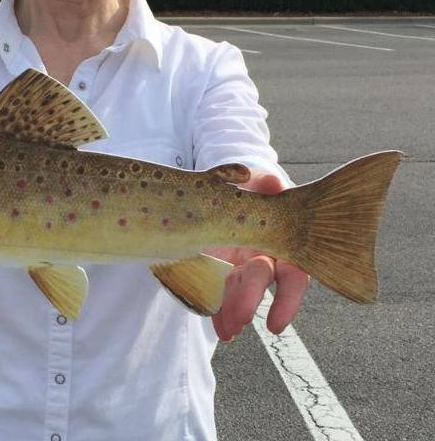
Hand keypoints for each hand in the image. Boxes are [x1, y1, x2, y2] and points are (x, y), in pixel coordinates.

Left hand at [210, 170, 308, 341]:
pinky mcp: (220, 267)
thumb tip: (273, 182)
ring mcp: (241, 262)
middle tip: (241, 317)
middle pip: (261, 280)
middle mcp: (264, 253)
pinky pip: (220, 291)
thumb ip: (261, 181)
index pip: (292, 272)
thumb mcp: (253, 180)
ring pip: (241, 290)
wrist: (219, 187)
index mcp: (278, 235)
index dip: (287, 300)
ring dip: (234, 310)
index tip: (276, 324)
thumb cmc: (247, 184)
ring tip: (226, 329)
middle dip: (250, 299)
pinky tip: (219, 326)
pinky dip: (218, 309)